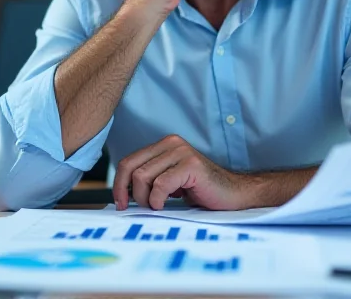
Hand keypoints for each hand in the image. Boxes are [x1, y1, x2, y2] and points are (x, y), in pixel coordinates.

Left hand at [113, 135, 248, 210]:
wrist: (232, 195)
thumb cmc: (200, 191)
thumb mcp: (168, 182)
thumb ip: (149, 179)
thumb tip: (122, 194)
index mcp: (163, 145)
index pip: (128, 161)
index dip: (119, 184)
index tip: (120, 202)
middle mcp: (171, 143)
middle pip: (131, 168)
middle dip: (130, 193)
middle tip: (141, 207)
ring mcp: (181, 152)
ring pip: (143, 177)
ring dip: (146, 199)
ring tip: (159, 205)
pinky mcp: (190, 164)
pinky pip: (160, 184)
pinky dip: (158, 200)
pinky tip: (167, 204)